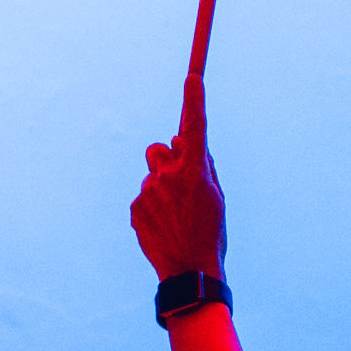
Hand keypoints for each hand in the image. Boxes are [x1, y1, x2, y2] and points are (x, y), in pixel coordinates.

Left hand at [132, 77, 226, 281]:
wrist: (190, 272)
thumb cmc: (210, 233)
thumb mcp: (216, 197)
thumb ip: (201, 166)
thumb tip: (182, 141)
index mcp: (195, 171)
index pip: (194, 127)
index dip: (193, 100)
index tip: (192, 78)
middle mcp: (168, 176)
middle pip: (159, 150)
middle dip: (167, 160)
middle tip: (180, 184)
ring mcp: (148, 191)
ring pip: (152, 178)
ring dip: (161, 190)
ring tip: (174, 218)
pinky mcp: (135, 207)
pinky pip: (143, 198)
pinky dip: (152, 209)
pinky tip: (163, 228)